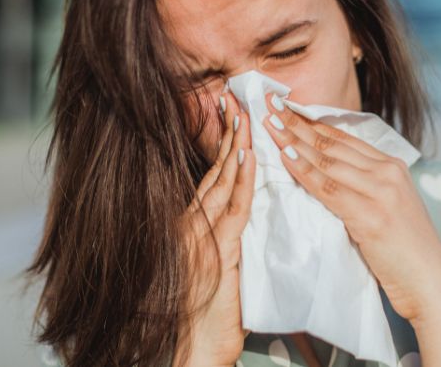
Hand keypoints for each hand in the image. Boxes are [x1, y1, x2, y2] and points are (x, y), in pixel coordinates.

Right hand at [174, 91, 254, 366]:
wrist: (196, 345)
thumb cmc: (210, 310)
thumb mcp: (219, 263)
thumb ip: (228, 235)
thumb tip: (247, 212)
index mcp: (193, 224)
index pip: (212, 175)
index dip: (224, 144)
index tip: (234, 114)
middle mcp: (191, 223)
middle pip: (215, 170)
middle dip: (228, 133)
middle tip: (238, 98)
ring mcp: (200, 235)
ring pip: (222, 182)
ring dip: (236, 146)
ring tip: (245, 115)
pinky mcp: (215, 250)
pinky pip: (232, 209)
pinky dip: (241, 180)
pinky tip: (248, 157)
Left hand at [261, 92, 440, 322]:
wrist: (431, 282)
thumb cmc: (405, 250)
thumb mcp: (387, 206)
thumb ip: (363, 186)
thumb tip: (325, 174)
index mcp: (392, 166)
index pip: (343, 137)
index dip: (311, 121)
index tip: (285, 107)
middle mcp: (388, 172)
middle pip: (332, 142)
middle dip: (297, 123)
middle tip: (269, 106)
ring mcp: (381, 192)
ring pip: (327, 160)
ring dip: (294, 141)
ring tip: (269, 125)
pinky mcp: (371, 215)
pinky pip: (329, 188)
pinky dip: (304, 171)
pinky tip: (285, 157)